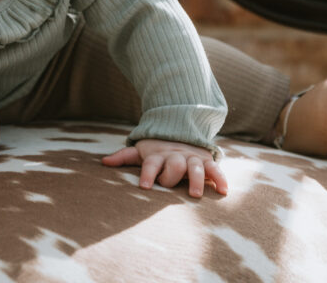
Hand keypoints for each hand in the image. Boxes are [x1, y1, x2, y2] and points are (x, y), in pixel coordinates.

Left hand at [102, 139, 227, 197]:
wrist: (181, 132)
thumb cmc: (157, 150)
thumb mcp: (141, 152)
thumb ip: (124, 157)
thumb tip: (103, 162)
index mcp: (158, 156)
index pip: (151, 164)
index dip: (148, 174)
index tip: (144, 186)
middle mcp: (175, 156)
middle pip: (174, 165)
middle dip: (172, 175)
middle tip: (169, 185)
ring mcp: (191, 158)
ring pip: (195, 167)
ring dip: (196, 180)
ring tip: (196, 195)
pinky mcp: (206, 161)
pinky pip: (215, 168)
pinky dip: (220, 178)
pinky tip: (223, 190)